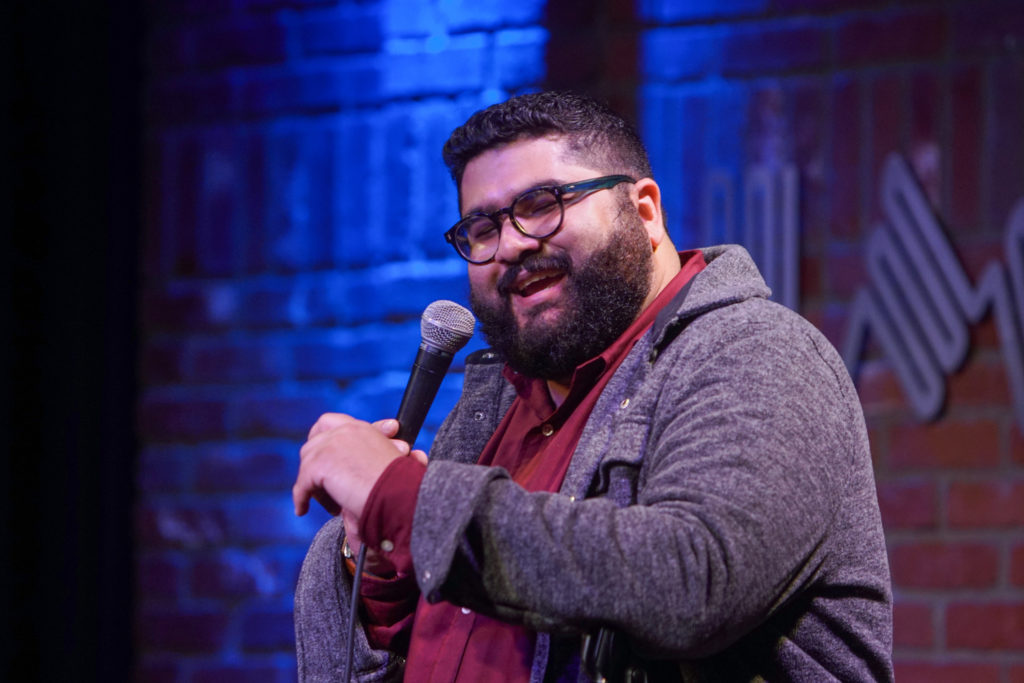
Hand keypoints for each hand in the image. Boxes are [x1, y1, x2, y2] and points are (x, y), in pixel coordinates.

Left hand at [292, 415, 424, 518]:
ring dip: (312, 481)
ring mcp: (330, 445)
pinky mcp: (319, 464)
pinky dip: (301, 497)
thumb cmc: (404, 484)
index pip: (339, 424)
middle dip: (316, 460)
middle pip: (316, 440)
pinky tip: (302, 509)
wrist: (399, 493)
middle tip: (322, 482)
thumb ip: (392, 454)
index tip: (332, 461)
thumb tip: (414, 457)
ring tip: (327, 502)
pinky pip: (302, 483)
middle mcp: (345, 431)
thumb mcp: (397, 462)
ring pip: (308, 462)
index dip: (331, 440)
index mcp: (363, 430)